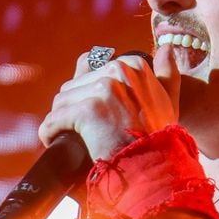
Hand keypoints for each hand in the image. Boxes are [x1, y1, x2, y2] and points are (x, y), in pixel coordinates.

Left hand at [38, 46, 180, 160]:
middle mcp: (119, 71)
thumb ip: (167, 74)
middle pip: (75, 85)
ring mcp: (103, 89)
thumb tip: (166, 49)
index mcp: (135, 65)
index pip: (93, 69)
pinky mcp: (88, 110)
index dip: (88, 95)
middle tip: (80, 132)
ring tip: (68, 137)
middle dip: (72, 109)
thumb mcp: (168, 103)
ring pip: (62, 101)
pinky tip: (56, 142)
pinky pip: (55, 119)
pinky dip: (50, 132)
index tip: (93, 116)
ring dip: (61, 120)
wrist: (153, 168)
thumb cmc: (159, 139)